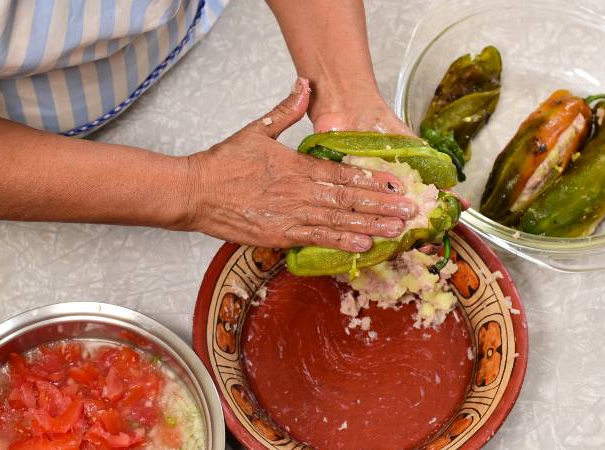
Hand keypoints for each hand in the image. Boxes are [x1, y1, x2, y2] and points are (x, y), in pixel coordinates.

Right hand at [185, 78, 417, 251]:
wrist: (195, 192)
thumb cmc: (224, 163)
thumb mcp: (257, 129)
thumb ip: (286, 109)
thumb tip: (305, 84)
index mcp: (298, 167)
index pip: (344, 174)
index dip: (373, 180)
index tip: (397, 185)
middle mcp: (300, 193)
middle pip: (349, 200)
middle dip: (382, 207)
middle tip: (409, 212)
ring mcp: (291, 216)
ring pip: (339, 222)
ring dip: (370, 227)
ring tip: (396, 231)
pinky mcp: (280, 235)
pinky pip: (317, 240)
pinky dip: (341, 243)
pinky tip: (363, 246)